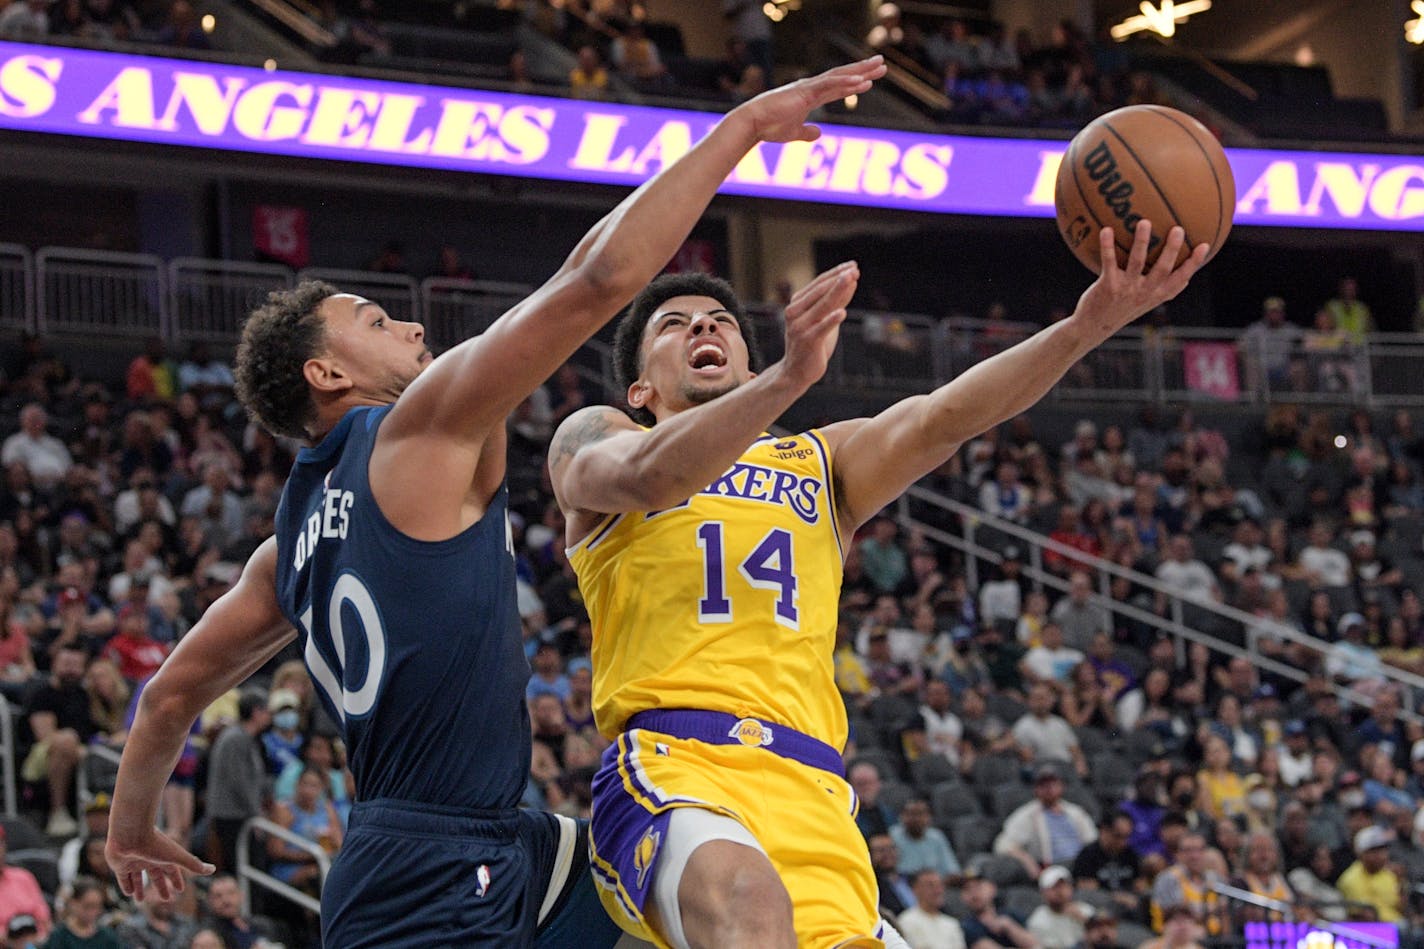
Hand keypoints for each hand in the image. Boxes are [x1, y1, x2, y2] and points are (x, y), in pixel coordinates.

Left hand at [107, 826, 214, 900]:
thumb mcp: (177, 857)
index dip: (176, 880)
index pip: (172, 870)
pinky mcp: (120, 865)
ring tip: (140, 900)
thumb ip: (194, 864)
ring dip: (140, 889)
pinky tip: (128, 893)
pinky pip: (123, 878)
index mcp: (163, 856)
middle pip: (156, 875)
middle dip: (161, 887)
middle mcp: (149, 859)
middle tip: (166, 899)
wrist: (130, 834)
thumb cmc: (155, 844)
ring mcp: (134, 862)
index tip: (180, 890)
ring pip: (137, 878)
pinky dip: (126, 885)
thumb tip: (213, 869)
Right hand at [734, 57, 886, 143]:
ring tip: (879, 66)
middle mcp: (812, 88)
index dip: (855, 84)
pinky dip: (846, 82)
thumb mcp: (794, 132)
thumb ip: (806, 132)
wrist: (753, 124)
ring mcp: (809, 87)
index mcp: (810, 97)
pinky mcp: (805, 91)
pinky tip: (862, 81)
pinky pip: (829, 84)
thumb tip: (818, 133)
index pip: (838, 88)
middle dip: (864, 70)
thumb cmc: (769, 127)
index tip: (871, 80)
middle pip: (843, 77)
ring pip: (840, 76)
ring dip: (861, 71)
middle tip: (883, 64)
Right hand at [779, 261, 858, 388]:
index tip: (852, 265)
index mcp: (797, 304)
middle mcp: (795, 312)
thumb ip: (834, 303)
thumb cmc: (811, 343)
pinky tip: (842, 312)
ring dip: (838, 291)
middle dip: (839, 279)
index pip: (818, 284)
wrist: (796, 372)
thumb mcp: (823, 319)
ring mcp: (800, 326)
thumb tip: (851, 282)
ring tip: (851, 280)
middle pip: (820, 291)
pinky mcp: (808, 341)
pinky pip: (821, 328)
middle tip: (854, 269)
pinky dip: (831, 320)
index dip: (835, 273)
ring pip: (822, 306)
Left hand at [1072, 221, 1208, 341]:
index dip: (1193, 263)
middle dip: (1171, 249)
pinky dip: (1107, 245)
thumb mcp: (1146, 303)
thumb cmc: (1122, 310)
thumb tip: (1187, 278)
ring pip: (1137, 262)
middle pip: (1162, 269)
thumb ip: (1164, 290)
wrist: (1093, 327)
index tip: (1204, 245)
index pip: (1180, 278)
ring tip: (1144, 222)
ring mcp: (1126, 289)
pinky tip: (1106, 229)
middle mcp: (1144, 292)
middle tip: (1178, 228)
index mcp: (1157, 295)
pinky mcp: (1107, 286)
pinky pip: (1109, 262)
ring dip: (1142, 242)